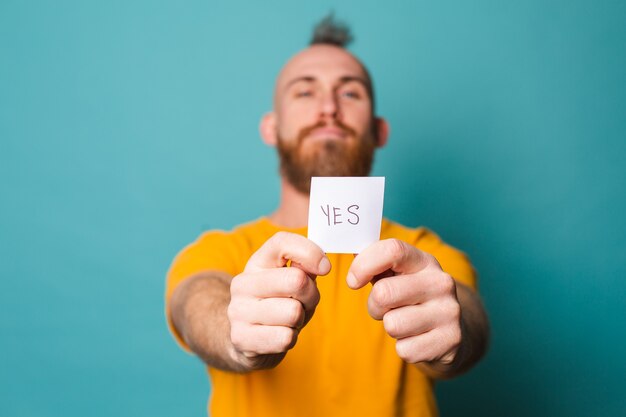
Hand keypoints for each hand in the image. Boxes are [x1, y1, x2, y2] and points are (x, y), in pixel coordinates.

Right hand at [227, 232, 330, 368]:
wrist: (248, 340)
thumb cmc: (278, 304)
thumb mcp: (292, 281)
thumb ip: (305, 268)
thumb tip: (321, 264)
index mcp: (257, 262)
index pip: (282, 242)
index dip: (310, 252)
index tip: (325, 268)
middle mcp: (243, 283)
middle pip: (296, 280)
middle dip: (311, 295)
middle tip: (304, 303)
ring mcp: (238, 310)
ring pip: (293, 312)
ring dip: (300, 319)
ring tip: (288, 320)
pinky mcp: (241, 338)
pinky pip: (285, 337)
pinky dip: (290, 338)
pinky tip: (279, 335)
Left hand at [347, 239, 461, 366]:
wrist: (452, 330)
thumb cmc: (412, 297)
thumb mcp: (398, 275)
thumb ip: (375, 262)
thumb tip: (353, 249)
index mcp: (425, 261)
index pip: (392, 250)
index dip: (364, 265)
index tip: (352, 281)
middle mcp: (441, 282)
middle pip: (384, 292)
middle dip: (374, 305)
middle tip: (385, 308)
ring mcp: (449, 312)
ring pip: (392, 324)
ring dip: (390, 328)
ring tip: (405, 322)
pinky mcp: (451, 341)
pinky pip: (405, 350)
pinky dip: (404, 348)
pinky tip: (417, 338)